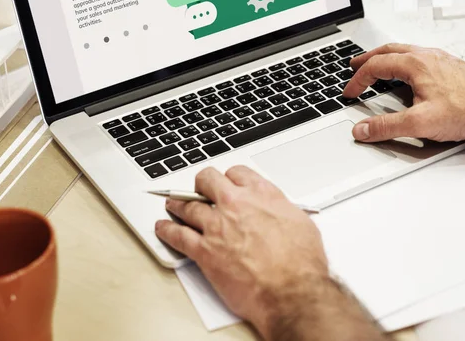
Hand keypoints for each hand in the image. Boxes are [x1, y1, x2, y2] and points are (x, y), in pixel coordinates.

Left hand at [155, 166, 328, 338]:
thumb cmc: (301, 263)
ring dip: (178, 204)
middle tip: (198, 188)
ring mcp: (217, 226)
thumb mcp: (300, 222)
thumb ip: (282, 210)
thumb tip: (278, 210)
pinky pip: (178, 236)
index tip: (227, 183)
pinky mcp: (204, 251)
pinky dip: (167, 231)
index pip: (237, 172)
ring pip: (188, 206)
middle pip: (207, 180)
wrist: (291, 291)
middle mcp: (236, 204)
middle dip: (201, 183)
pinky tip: (163, 228)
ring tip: (172, 203)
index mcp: (261, 194)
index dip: (230, 178)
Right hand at [344, 44, 464, 151]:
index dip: (358, 80)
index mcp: (415, 64)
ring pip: (404, 51)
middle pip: (387, 51)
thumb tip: (362, 129)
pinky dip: (403, 60)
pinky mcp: (449, 65)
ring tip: (377, 64)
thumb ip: (387, 126)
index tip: (350, 92)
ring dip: (385, 57)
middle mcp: (426, 56)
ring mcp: (439, 59)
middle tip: (354, 65)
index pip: (375, 66)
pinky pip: (419, 56)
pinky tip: (407, 72)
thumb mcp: (420, 123)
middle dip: (367, 59)